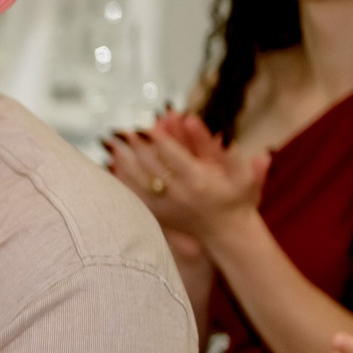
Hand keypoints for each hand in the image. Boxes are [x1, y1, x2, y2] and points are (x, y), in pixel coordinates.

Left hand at [102, 114, 265, 245]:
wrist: (226, 231)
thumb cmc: (237, 196)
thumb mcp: (239, 172)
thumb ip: (219, 147)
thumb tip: (194, 120)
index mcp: (199, 180)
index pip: (173, 155)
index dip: (158, 139)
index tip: (146, 124)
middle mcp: (179, 194)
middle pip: (151, 165)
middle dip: (137, 146)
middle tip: (124, 129)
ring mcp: (165, 206)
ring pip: (138, 180)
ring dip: (124, 160)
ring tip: (113, 143)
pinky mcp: (157, 214)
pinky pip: (134, 195)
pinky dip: (123, 180)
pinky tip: (114, 165)